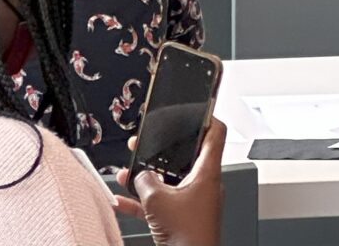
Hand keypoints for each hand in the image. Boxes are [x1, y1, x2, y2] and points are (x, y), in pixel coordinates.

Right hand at [115, 118, 226, 245]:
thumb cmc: (188, 238)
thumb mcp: (157, 200)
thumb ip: (145, 180)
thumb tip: (139, 175)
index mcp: (207, 172)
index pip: (214, 132)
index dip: (205, 115)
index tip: (194, 106)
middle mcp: (204, 185)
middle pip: (186, 155)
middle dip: (162, 149)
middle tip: (147, 141)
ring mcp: (195, 203)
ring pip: (171, 181)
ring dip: (149, 176)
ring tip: (128, 171)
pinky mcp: (184, 220)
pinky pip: (163, 203)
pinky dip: (144, 200)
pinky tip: (124, 201)